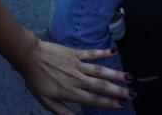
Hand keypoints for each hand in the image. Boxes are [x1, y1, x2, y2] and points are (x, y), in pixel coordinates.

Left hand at [17, 39, 133, 113]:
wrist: (28, 56)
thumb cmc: (35, 80)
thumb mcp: (45, 101)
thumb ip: (62, 111)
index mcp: (70, 92)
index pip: (93, 99)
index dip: (108, 103)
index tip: (121, 105)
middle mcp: (77, 79)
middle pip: (101, 86)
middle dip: (118, 91)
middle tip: (133, 94)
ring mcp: (77, 64)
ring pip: (99, 70)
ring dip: (115, 73)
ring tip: (129, 77)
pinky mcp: (74, 53)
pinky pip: (91, 53)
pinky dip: (102, 53)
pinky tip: (114, 51)